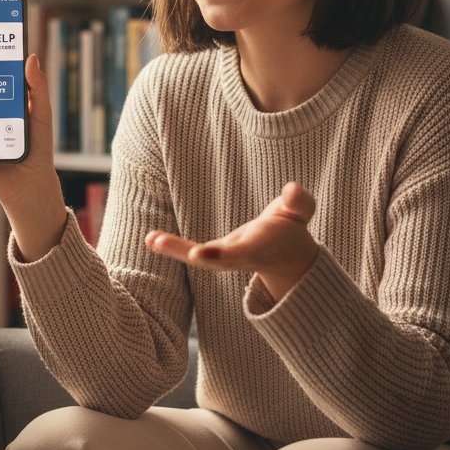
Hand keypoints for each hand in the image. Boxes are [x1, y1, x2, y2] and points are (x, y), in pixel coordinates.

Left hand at [145, 182, 318, 300]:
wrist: (284, 257)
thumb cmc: (289, 228)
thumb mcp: (300, 213)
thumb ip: (299, 202)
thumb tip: (292, 189)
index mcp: (259, 248)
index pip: (242, 251)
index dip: (223, 253)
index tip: (201, 254)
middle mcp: (239, 257)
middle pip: (219, 260)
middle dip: (204, 257)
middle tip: (187, 254)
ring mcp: (224, 258)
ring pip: (200, 257)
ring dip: (176, 250)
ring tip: (152, 239)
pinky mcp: (213, 253)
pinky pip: (190, 251)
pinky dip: (171, 246)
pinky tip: (150, 238)